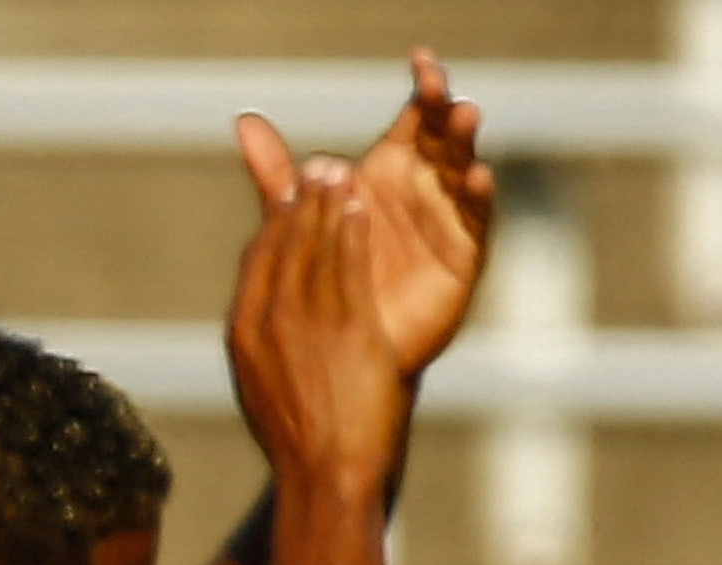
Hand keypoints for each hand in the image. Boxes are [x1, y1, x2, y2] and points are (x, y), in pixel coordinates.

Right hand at [224, 152, 407, 496]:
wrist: (325, 474)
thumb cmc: (301, 440)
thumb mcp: (269, 385)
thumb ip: (266, 344)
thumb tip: (264, 323)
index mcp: (243, 335)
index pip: (258, 262)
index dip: (277, 224)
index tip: (292, 196)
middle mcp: (267, 324)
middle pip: (281, 247)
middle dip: (300, 202)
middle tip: (317, 166)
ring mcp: (303, 327)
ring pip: (313, 250)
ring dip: (326, 205)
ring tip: (340, 172)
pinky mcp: (344, 333)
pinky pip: (346, 269)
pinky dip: (352, 233)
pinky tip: (363, 206)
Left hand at [240, 48, 494, 378]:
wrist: (346, 349)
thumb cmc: (328, 277)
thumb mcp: (300, 219)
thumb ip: (277, 172)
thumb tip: (242, 120)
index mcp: (392, 172)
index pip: (416, 119)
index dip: (423, 88)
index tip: (422, 57)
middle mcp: (426, 188)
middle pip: (444, 135)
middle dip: (446, 107)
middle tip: (443, 82)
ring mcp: (449, 220)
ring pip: (464, 170)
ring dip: (466, 143)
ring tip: (466, 114)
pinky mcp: (464, 256)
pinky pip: (477, 223)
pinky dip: (479, 198)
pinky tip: (479, 177)